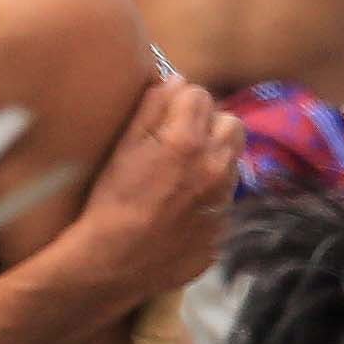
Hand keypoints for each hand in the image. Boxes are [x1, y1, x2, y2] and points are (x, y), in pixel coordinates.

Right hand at [65, 71, 237, 304]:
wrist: (113, 262)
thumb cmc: (110, 202)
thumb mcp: (122, 148)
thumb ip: (151, 108)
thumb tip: (175, 80)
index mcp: (188, 140)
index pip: (200, 95)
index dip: (180, 103)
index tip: (167, 117)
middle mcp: (216, 165)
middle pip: (232, 123)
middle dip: (211, 126)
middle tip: (184, 143)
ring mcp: (225, 199)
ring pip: (233, 162)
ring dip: (214, 161)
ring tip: (183, 179)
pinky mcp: (225, 229)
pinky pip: (226, 200)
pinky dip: (210, 199)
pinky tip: (182, 210)